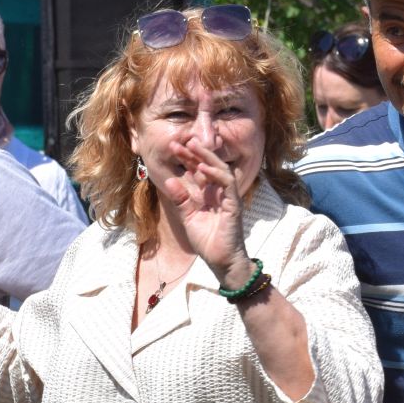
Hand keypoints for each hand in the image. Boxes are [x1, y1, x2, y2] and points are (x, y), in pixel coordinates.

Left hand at [161, 137, 246, 281]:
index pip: (197, 171)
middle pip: (207, 167)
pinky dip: (215, 175)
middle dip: (194, 153)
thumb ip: (181, 200)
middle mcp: (218, 193)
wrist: (221, 261)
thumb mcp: (188, 218)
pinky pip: (227, 184)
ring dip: (206, 157)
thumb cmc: (207, 242)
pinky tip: (203, 168)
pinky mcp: (233, 205)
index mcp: (208, 194)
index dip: (187, 159)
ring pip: (220, 170)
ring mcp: (227, 197)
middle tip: (180, 141)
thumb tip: (169, 180)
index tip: (173, 147)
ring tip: (193, 146)